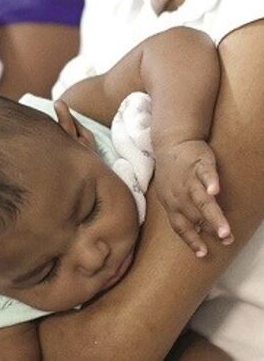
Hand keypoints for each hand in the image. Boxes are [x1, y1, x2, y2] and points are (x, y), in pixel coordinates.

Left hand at [155, 139, 232, 256]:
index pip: (179, 226)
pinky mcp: (200, 164)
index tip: (203, 254)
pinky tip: (216, 191)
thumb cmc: (173, 173)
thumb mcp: (170, 194)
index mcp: (170, 203)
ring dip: (212, 215)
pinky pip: (205, 174)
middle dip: (210, 230)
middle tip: (227, 240)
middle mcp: (178, 194)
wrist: (171, 143)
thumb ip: (183, 212)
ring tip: (225, 229)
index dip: (191, 240)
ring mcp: (189, 179)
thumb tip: (199, 231)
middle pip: (194, 216)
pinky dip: (210, 182)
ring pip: (201, 200)